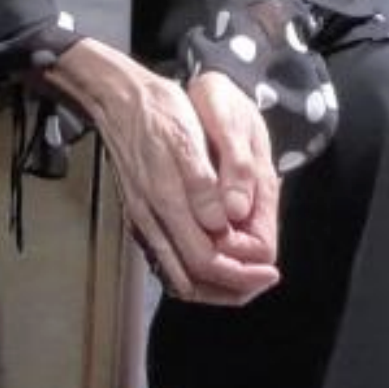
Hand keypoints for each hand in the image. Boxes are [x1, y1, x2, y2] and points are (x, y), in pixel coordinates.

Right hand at [39, 40, 279, 305]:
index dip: (240, 273)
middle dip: (230, 289)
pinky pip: (166, 259)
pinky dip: (192, 269)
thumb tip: (221, 226)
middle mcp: (151, 219)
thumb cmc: (159, 112)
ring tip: (243, 276)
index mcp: (166, 201)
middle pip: (191, 281)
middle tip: (261, 280)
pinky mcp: (140, 214)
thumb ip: (202, 186)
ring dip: (213, 284)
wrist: (119, 98)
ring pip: (177, 275)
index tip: (269, 270)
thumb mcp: (186, 139)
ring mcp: (143, 220)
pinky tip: (212, 257)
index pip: (206, 261)